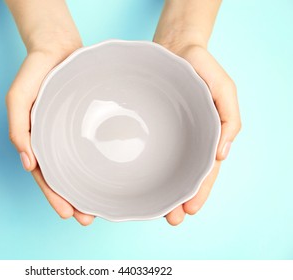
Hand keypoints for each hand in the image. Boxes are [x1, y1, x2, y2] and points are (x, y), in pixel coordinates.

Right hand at [6, 40, 94, 225]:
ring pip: (80, 166)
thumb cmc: (35, 72)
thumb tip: (28, 163)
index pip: (45, 175)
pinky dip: (98, 163)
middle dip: (74, 200)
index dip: (54, 196)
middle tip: (87, 219)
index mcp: (38, 140)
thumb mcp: (17, 99)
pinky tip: (108, 175)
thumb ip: (17, 128)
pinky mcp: (87, 123)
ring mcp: (72, 133)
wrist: (58, 46)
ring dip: (87, 188)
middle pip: (64, 177)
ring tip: (100, 208)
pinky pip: (92, 146)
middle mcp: (56, 140)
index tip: (67, 213)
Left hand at [156, 43, 240, 224]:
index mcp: (204, 136)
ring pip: (161, 167)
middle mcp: (183, 139)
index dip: (198, 193)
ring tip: (151, 210)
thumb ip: (230, 120)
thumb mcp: (224, 90)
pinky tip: (135, 181)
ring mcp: (164, 134)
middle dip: (176, 200)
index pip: (203, 171)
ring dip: (158, 189)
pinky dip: (142, 167)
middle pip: (180, 175)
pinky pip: (144, 148)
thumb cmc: (201, 68)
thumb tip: (223, 155)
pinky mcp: (147, 125)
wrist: (173, 47)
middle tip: (169, 220)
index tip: (188, 212)